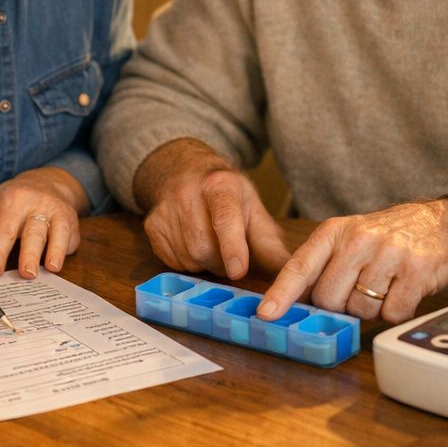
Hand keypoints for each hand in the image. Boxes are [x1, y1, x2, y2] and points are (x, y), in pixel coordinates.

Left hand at [0, 167, 86, 277]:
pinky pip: (71, 237)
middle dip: (30, 253)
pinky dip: (67, 251)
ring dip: (55, 251)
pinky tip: (59, 264)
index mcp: (13, 200)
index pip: (5, 229)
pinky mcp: (73, 222)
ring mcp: (59, 212)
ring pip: (58, 232)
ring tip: (51, 269)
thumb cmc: (13, 200)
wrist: (47, 182)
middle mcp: (38, 204)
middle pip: (33, 231)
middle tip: (26, 274)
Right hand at [134, 138, 290, 280]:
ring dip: (205, 264)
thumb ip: (270, 243)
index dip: (231, 246)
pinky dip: (188, 262)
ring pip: (188, 258)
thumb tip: (295, 275)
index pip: (225, 217)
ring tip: (213, 245)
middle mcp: (187, 192)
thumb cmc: (226, 194)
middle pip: (204, 247)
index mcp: (220, 184)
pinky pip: (172, 261)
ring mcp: (166, 209)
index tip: (238, 270)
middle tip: (232, 256)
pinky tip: (193, 245)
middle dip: (222, 262)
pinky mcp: (152, 225)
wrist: (185, 171)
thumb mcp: (253, 209)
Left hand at [257, 199, 447, 323]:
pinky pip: (392, 313)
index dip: (281, 293)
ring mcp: (388, 255)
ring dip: (372, 309)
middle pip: (330, 299)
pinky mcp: (416, 271)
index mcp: (336, 231)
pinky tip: (404, 291)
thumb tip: (295, 303)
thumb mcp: (351, 237)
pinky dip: (396, 311)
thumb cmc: (391, 236)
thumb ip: (324, 265)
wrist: (443, 223)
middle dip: (341, 306)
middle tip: (360, 291)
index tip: (266, 314)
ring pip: (360, 310)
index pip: (301, 266)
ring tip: (386, 286)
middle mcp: (359, 240)